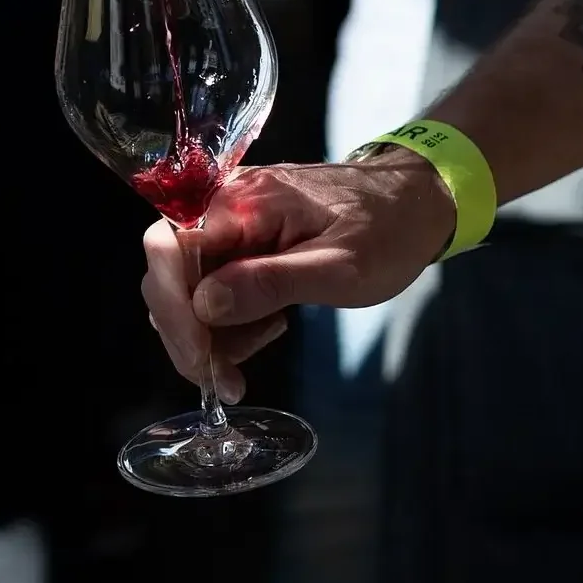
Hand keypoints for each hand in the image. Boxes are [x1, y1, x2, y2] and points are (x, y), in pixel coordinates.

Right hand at [139, 153, 455, 401]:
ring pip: (185, 286)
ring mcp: (228, 222)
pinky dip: (227, 321)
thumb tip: (204, 305)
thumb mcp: (341, 268)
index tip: (204, 361)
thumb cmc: (388, 231)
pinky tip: (267, 327)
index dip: (175, 310)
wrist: (414, 201)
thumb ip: (271, 283)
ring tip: (267, 340)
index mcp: (243, 202)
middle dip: (189, 333)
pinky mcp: (239, 241)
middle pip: (167, 273)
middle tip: (227, 380)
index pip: (169, 251)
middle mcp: (222, 204)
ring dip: (211, 332)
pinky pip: (210, 285)